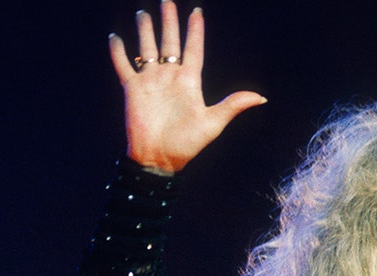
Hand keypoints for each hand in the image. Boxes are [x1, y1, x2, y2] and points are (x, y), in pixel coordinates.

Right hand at [109, 1, 265, 173]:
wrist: (159, 158)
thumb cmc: (187, 144)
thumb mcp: (213, 123)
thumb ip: (233, 105)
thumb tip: (261, 97)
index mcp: (189, 82)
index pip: (193, 48)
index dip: (195, 30)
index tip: (196, 11)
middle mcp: (169, 77)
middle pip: (169, 42)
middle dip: (169, 22)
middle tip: (167, 1)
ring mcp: (150, 81)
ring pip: (146, 48)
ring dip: (145, 31)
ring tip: (143, 13)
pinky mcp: (133, 89)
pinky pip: (124, 65)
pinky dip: (118, 52)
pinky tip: (114, 37)